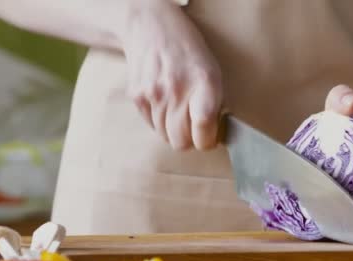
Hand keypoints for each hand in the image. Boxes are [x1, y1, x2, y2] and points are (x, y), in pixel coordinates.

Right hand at [122, 0, 221, 149]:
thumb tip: (214, 135)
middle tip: (195, 127)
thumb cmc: (188, 51)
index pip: (203, 130)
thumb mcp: (213, 72)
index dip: (208, 141)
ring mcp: (153, 94)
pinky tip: (165, 101)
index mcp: (204, 83)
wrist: (151, 27)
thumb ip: (215, 104)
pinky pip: (152, 125)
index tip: (210, 138)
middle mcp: (177, 90)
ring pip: (165, 137)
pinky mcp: (137, 97)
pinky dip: (160, 120)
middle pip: (181, 142)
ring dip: (174, 130)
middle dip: (191, 139)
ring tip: (180, 108)